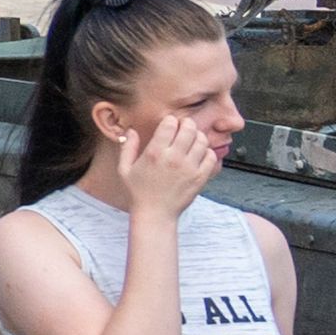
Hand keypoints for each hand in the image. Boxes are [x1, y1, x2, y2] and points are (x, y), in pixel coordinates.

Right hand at [124, 103, 229, 217]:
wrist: (155, 214)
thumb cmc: (138, 192)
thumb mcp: (124, 169)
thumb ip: (127, 147)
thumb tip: (131, 131)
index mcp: (154, 153)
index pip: (170, 124)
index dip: (171, 120)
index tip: (169, 124)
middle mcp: (173, 158)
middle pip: (189, 128)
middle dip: (187, 124)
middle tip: (184, 128)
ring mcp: (189, 168)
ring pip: (202, 140)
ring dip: (197, 137)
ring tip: (191, 141)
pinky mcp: (200, 177)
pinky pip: (210, 156)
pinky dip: (207, 152)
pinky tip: (198, 155)